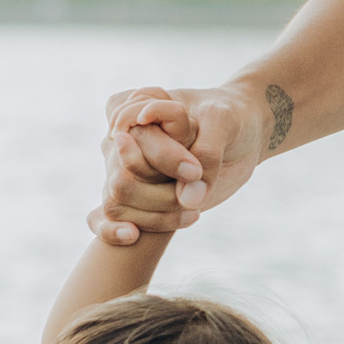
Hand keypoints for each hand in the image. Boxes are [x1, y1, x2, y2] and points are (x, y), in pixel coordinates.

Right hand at [97, 81, 262, 242]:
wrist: (240, 137)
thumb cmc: (228, 119)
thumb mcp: (223, 122)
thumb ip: (206, 151)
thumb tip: (188, 199)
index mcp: (133, 108)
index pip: (132, 140)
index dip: (164, 159)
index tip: (196, 170)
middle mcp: (120, 139)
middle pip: (121, 179)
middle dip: (161, 194)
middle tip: (198, 190)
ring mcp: (125, 169)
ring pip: (116, 202)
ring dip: (155, 216)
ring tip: (194, 213)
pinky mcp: (135, 197)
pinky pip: (103, 219)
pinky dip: (112, 231)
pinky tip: (132, 235)